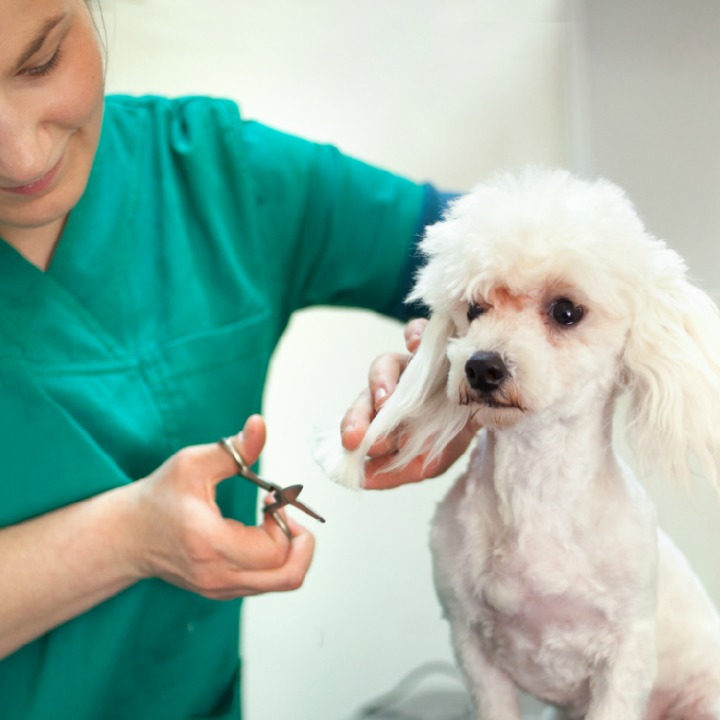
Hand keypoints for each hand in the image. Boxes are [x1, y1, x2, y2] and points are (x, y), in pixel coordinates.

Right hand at [129, 415, 314, 598]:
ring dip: (289, 549)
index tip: (271, 498)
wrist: (128, 535)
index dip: (286, 522)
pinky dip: (275, 558)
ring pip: (281, 582)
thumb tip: (260, 424)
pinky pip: (266, 582)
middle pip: (288, 576)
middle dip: (301, 541)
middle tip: (283, 514)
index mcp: (210, 545)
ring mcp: (220, 589)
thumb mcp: (192, 463)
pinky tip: (258, 533)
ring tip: (271, 521)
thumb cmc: (160, 497)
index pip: (275, 550)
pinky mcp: (222, 592)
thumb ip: (233, 448)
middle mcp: (218, 576)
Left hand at [340, 319, 477, 488]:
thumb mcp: (425, 462)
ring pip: (387, 364)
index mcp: (388, 412)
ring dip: (382, 381)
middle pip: (366, 394)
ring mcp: (415, 363)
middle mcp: (397, 385)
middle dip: (359, 413)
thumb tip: (363, 479)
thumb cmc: (450, 436)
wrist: (490, 414)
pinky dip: (414, 335)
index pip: (362, 414)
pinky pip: (420, 332)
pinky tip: (414, 345)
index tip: (351, 443)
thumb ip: (394, 471)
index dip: (353, 425)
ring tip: (386, 401)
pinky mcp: (436, 343)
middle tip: (358, 435)